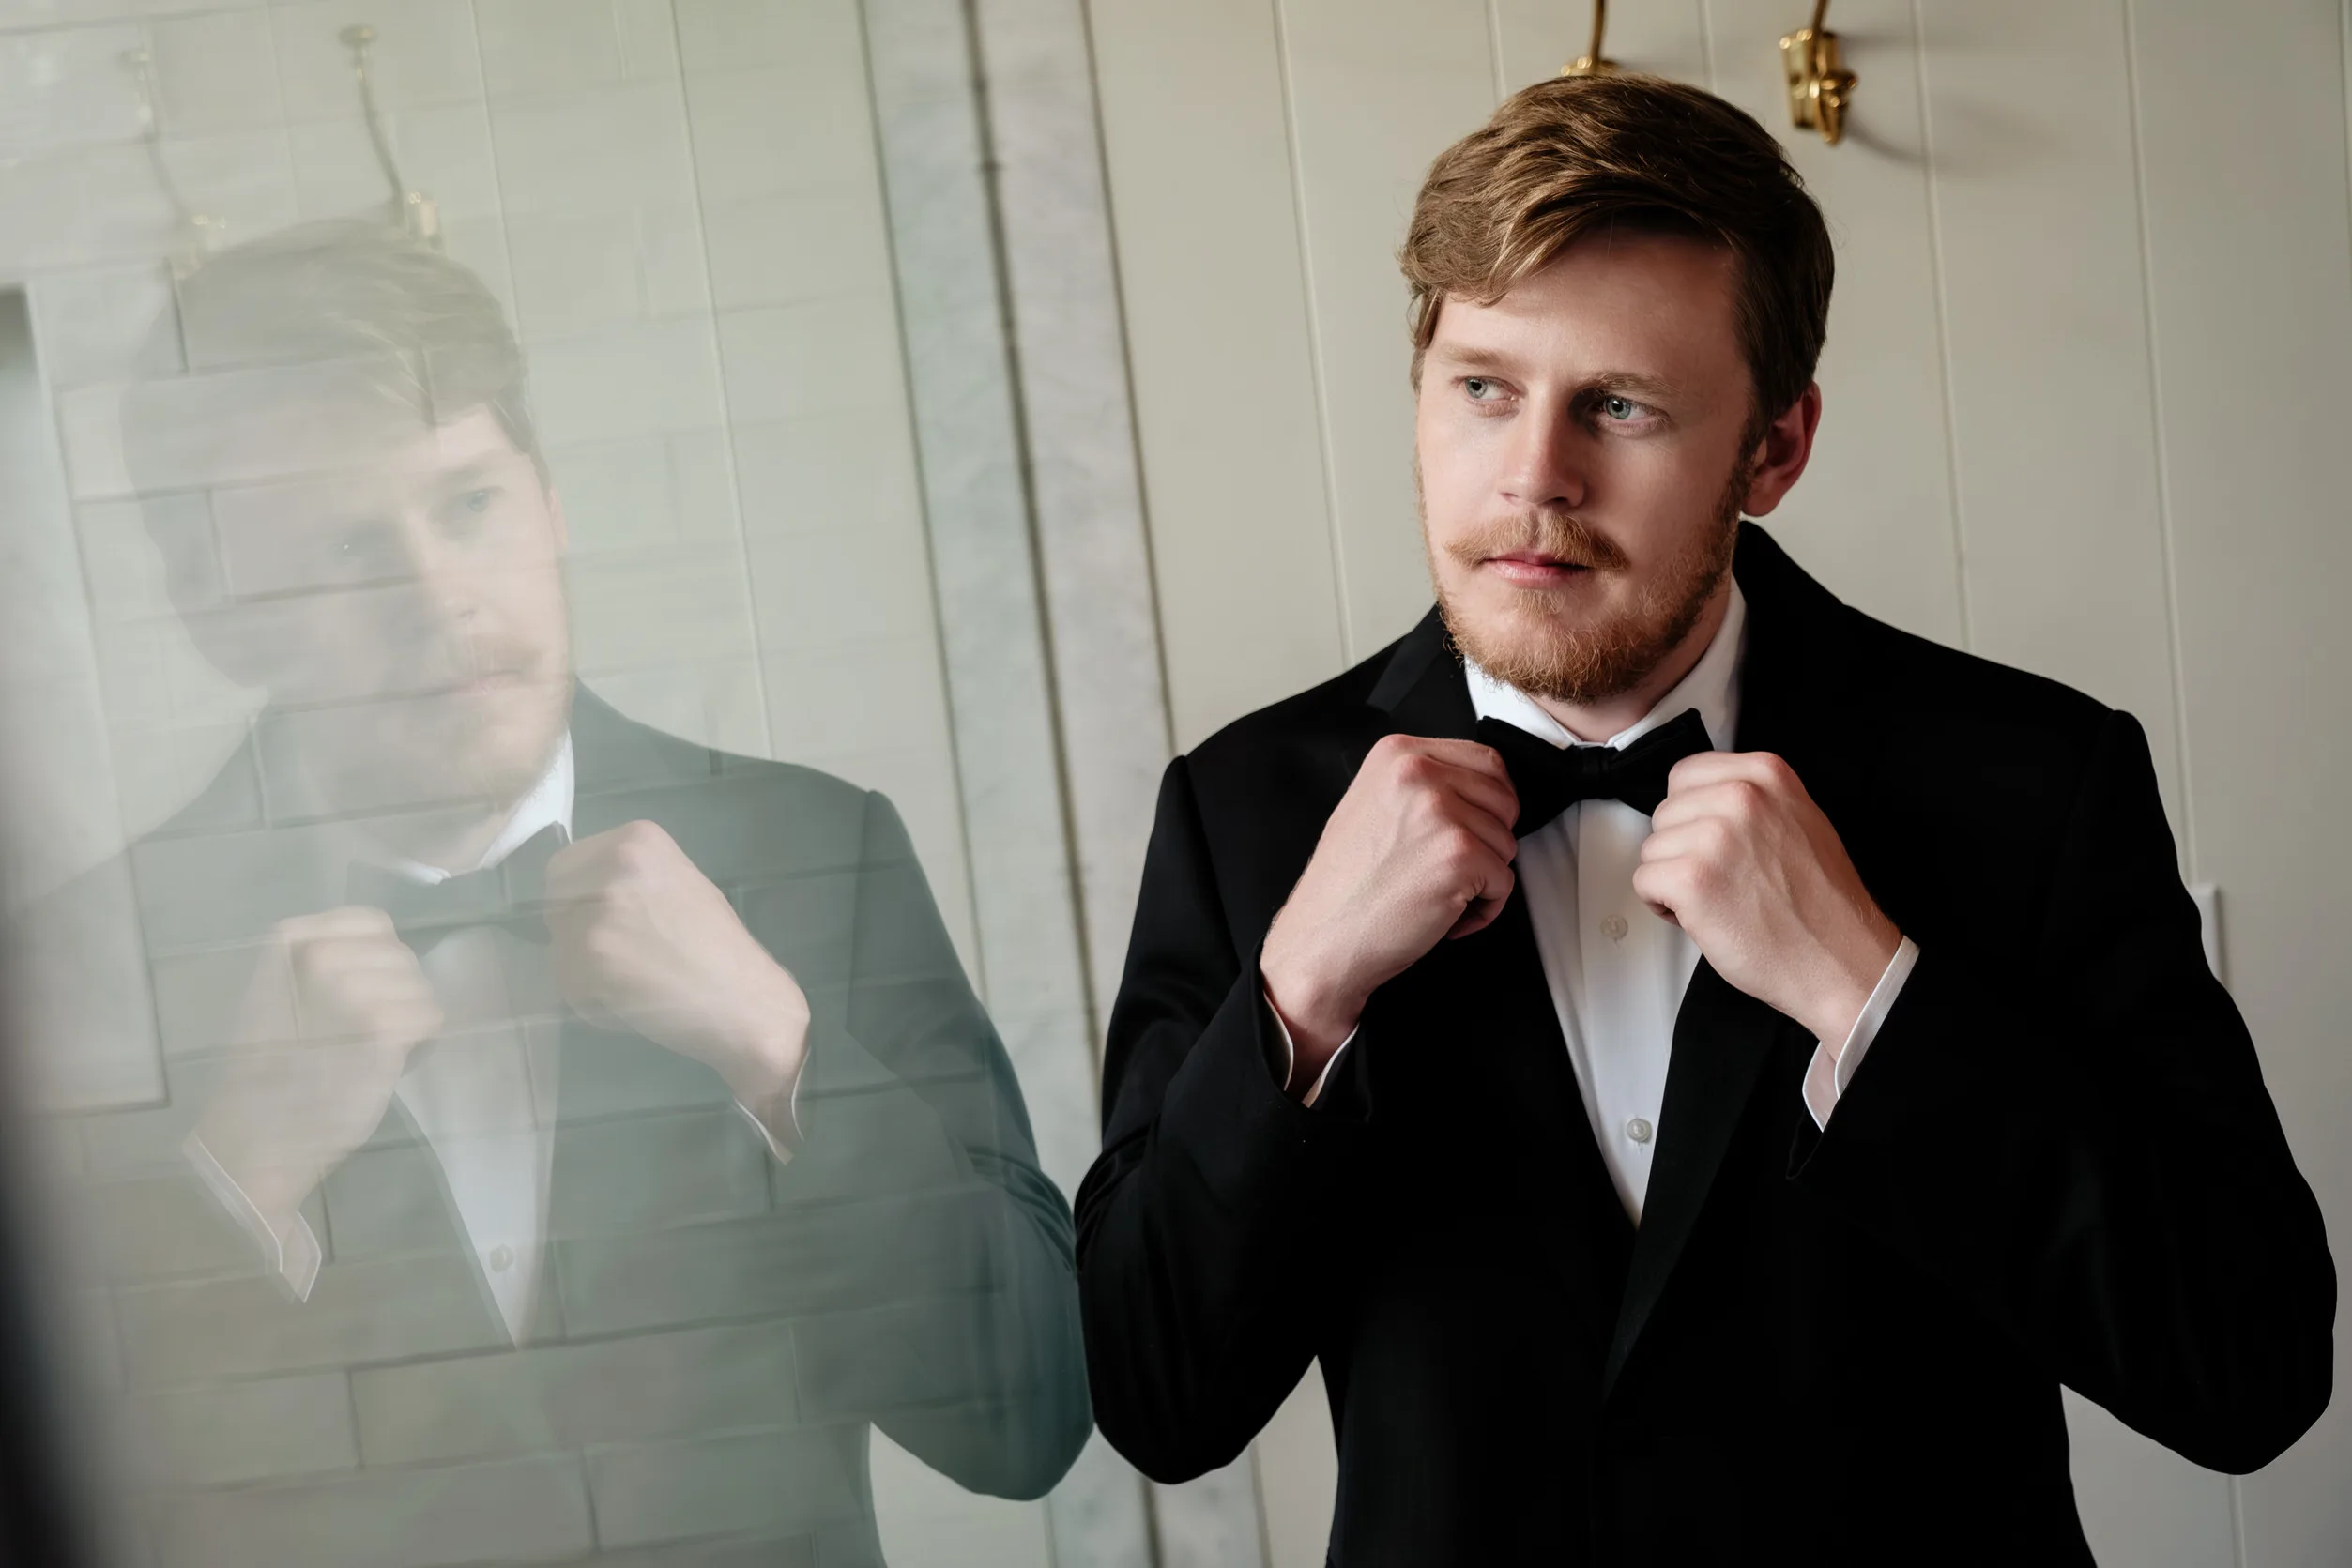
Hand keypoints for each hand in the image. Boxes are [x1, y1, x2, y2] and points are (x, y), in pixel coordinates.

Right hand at [193, 907, 443, 1234]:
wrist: (259, 1134)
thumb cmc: (270, 1070)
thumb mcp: (279, 997)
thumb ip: (320, 966)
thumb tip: (379, 956)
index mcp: (290, 943)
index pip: (372, 922)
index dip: (379, 953)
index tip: (365, 984)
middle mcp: (320, 956)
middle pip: (400, 956)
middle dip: (396, 991)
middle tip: (369, 1026)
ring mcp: (352, 991)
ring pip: (418, 986)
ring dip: (409, 1014)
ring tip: (376, 1043)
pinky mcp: (382, 1028)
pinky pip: (427, 1015)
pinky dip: (420, 1038)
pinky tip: (391, 1056)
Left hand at [543, 821, 811, 1118]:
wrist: (745, 999)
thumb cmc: (720, 946)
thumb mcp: (679, 883)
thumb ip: (630, 878)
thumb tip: (582, 894)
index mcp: (636, 840)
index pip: (566, 865)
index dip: (577, 898)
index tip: (602, 921)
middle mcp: (612, 867)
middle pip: (556, 901)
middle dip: (576, 929)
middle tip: (620, 955)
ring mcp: (596, 913)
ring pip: (560, 945)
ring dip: (584, 969)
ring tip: (634, 980)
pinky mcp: (588, 961)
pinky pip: (568, 984)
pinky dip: (592, 1000)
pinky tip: (633, 999)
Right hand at [1260, 735, 1518, 1082]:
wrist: (1321, 941)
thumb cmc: (1343, 889)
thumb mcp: (1371, 805)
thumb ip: (1421, 786)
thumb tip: (1472, 791)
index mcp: (1397, 754)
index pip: (1485, 760)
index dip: (1491, 801)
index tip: (1479, 825)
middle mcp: (1419, 774)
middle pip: (1504, 800)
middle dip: (1490, 839)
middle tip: (1452, 866)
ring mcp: (1441, 813)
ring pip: (1507, 842)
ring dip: (1484, 877)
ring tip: (1438, 891)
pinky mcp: (1459, 856)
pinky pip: (1504, 882)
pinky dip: (1484, 907)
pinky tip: (1444, 913)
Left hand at [1633, 751, 1899, 1048]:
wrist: (1839, 960)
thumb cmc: (1822, 905)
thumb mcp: (1802, 819)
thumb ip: (1754, 798)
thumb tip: (1705, 799)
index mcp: (1766, 775)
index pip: (1686, 774)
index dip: (1690, 814)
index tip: (1706, 836)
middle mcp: (1740, 797)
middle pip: (1665, 812)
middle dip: (1682, 848)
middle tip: (1720, 877)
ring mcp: (1714, 836)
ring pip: (1651, 849)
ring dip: (1672, 878)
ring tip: (1717, 897)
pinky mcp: (1692, 878)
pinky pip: (1644, 881)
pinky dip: (1663, 905)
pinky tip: (1700, 915)